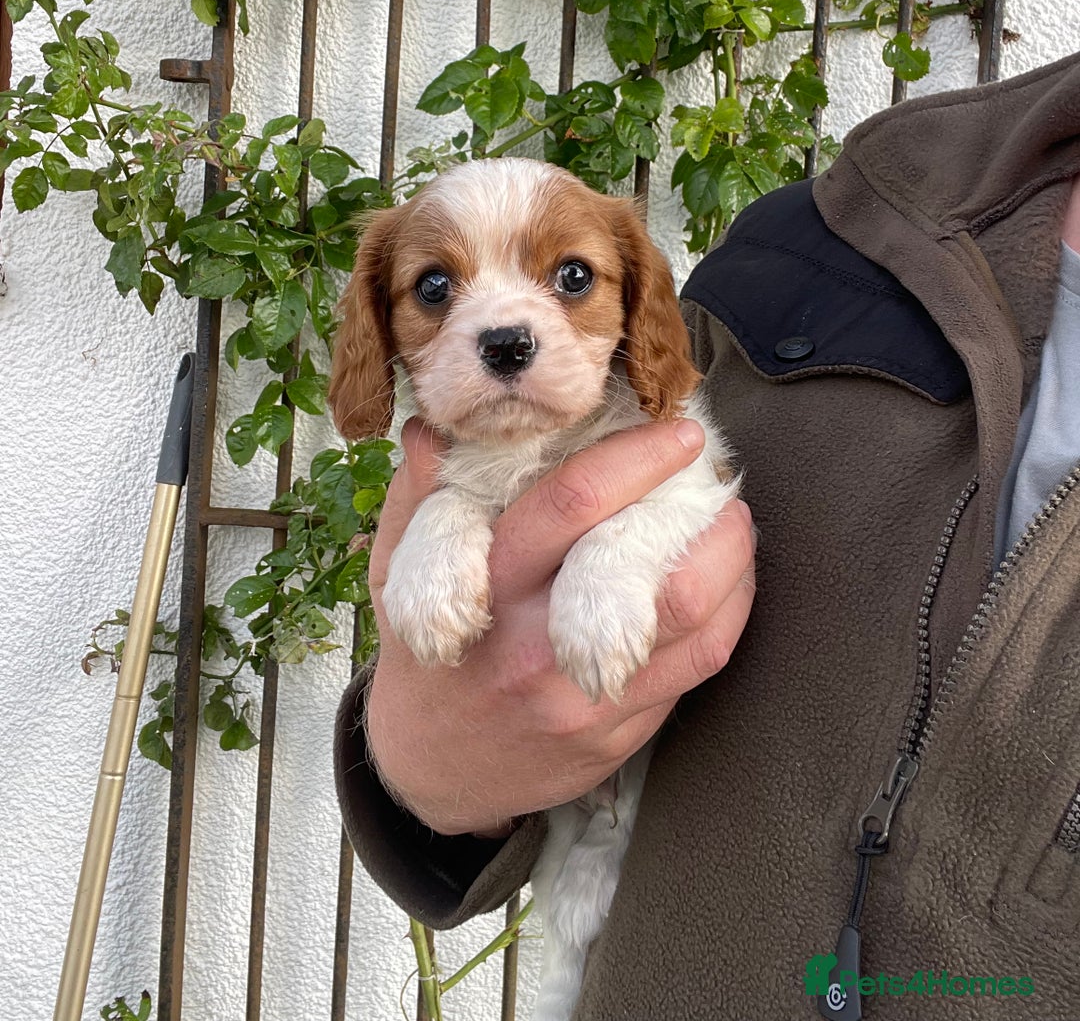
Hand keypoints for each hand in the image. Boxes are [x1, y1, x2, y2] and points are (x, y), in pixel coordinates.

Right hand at [365, 416, 755, 835]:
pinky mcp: (617, 734)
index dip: (635, 459)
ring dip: (730, 564)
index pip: (570, 506)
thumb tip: (431, 429)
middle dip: (702, 514)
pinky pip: (694, 670)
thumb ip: (418, 496)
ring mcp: (584, 697)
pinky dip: (726, 615)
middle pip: (647, 572)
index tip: (678, 431)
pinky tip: (728, 583)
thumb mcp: (396, 570)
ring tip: (734, 522)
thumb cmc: (423, 651)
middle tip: (721, 476)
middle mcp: (539, 644)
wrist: (432, 768)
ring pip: (691, 625)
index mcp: (487, 585)